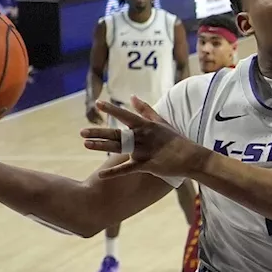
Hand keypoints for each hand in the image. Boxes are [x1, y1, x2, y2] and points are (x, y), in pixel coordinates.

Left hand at [81, 98, 207, 177]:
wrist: (189, 157)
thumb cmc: (174, 139)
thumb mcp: (160, 121)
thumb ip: (145, 109)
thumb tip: (132, 97)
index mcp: (145, 125)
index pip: (125, 115)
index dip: (111, 109)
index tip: (97, 103)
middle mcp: (141, 137)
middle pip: (116, 134)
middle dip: (98, 132)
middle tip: (82, 131)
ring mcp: (142, 151)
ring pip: (118, 148)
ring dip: (101, 147)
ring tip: (85, 144)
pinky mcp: (145, 165)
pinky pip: (126, 170)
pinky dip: (113, 173)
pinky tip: (101, 174)